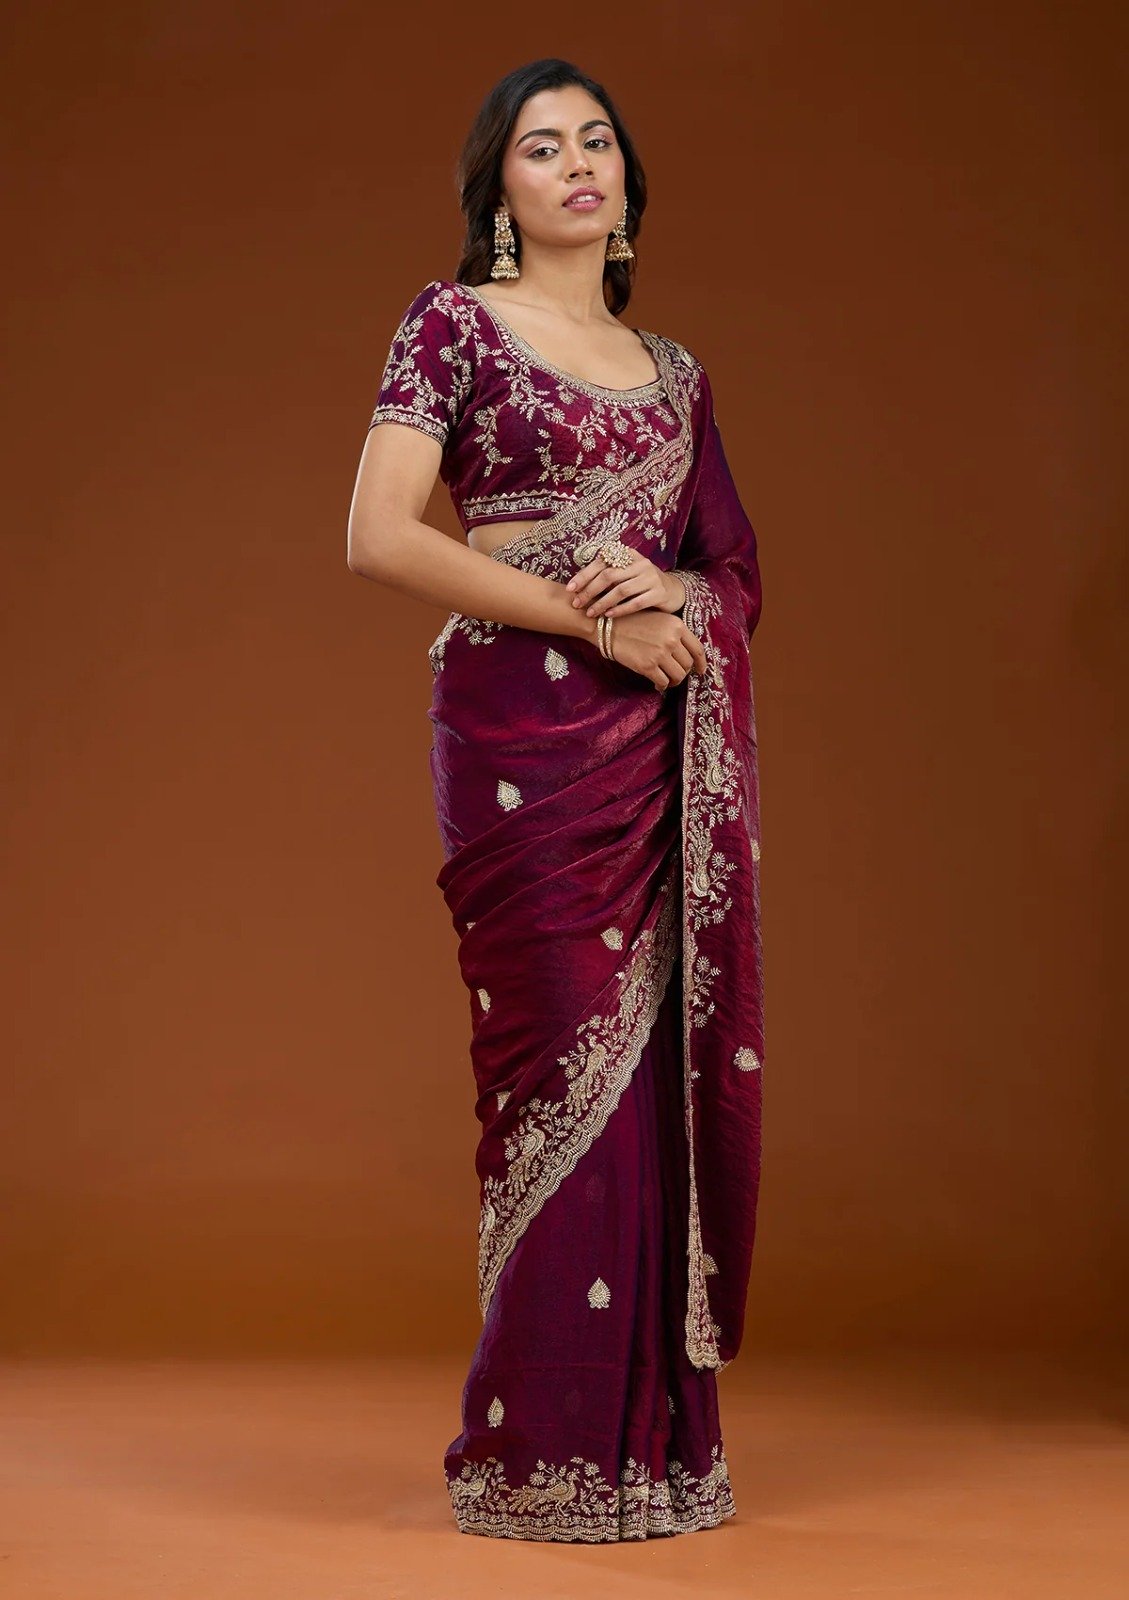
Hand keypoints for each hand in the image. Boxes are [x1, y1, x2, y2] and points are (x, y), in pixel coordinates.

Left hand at [566, 553, 685, 617]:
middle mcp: (640, 563)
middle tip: (577, 604)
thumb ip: (608, 574)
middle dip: (590, 591)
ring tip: (590, 613)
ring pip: (621, 590)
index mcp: (628, 555)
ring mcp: (651, 578)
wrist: (673, 591)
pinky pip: (636, 602)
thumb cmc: (642, 584)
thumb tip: (577, 586)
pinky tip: (609, 615)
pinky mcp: (659, 593)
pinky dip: (621, 609)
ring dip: (602, 603)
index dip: (584, 575)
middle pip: (609, 576)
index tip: (570, 589)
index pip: (602, 563)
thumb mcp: (626, 574)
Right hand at [600, 609, 707, 691]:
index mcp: (677, 626)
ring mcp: (660, 653)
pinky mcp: (647, 666)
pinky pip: (663, 682)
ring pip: (678, 675)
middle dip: (683, 672)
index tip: (701, 671)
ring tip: (667, 679)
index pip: (698, 649)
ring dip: (674, 680)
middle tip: (675, 674)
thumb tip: (686, 653)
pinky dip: (662, 685)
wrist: (609, 625)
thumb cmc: (633, 621)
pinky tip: (657, 684)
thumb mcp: (660, 619)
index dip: (702, 663)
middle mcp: (672, 639)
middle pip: (688, 665)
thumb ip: (674, 633)